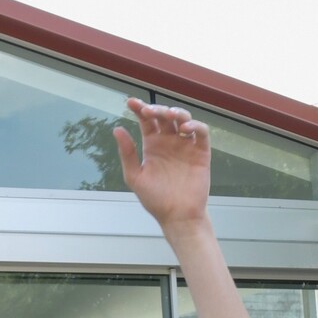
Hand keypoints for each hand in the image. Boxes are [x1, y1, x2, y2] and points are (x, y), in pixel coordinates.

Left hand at [114, 99, 211, 227]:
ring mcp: (186, 146)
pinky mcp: (201, 152)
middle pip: (164, 116)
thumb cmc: (155, 199)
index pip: (146, 121)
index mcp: (152, 145)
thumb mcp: (135, 177)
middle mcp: (169, 142)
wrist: (178, 216)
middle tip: (149, 111)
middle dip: (157, 109)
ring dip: (177, 112)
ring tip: (169, 115)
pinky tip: (185, 128)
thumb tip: (117, 129)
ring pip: (183, 119)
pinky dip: (195, 126)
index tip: (131, 102)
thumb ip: (127, 153)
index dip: (139, 109)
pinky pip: (201, 133)